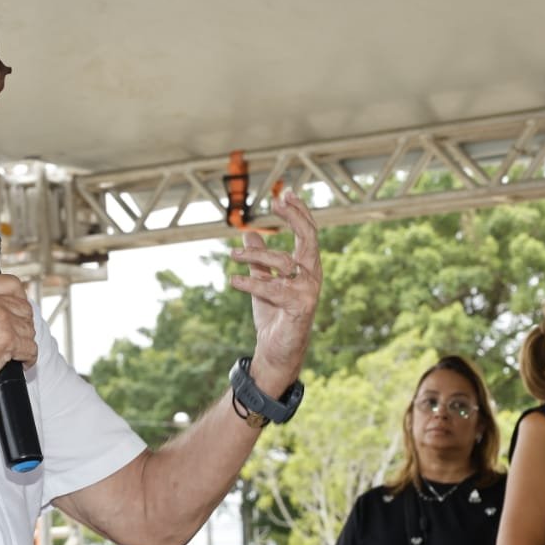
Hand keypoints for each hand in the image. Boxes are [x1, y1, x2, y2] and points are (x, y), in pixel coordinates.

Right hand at [0, 274, 37, 397]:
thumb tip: (4, 302)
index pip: (11, 284)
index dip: (17, 300)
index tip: (17, 310)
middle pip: (23, 307)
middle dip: (20, 324)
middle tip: (10, 337)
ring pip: (28, 328)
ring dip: (23, 342)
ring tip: (9, 351)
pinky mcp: (8, 339)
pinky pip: (31, 348)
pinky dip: (27, 358)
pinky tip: (17, 361)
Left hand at [227, 190, 320, 392]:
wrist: (276, 350)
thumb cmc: (274, 316)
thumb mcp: (262, 281)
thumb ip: (258, 258)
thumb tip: (247, 232)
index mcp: (307, 268)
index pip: (308, 233)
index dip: (299, 212)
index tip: (285, 193)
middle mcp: (313, 277)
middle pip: (308, 239)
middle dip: (295, 217)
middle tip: (276, 201)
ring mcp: (309, 292)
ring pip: (283, 262)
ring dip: (255, 255)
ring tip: (232, 255)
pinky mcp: (299, 308)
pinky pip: (272, 289)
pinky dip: (251, 283)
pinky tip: (232, 280)